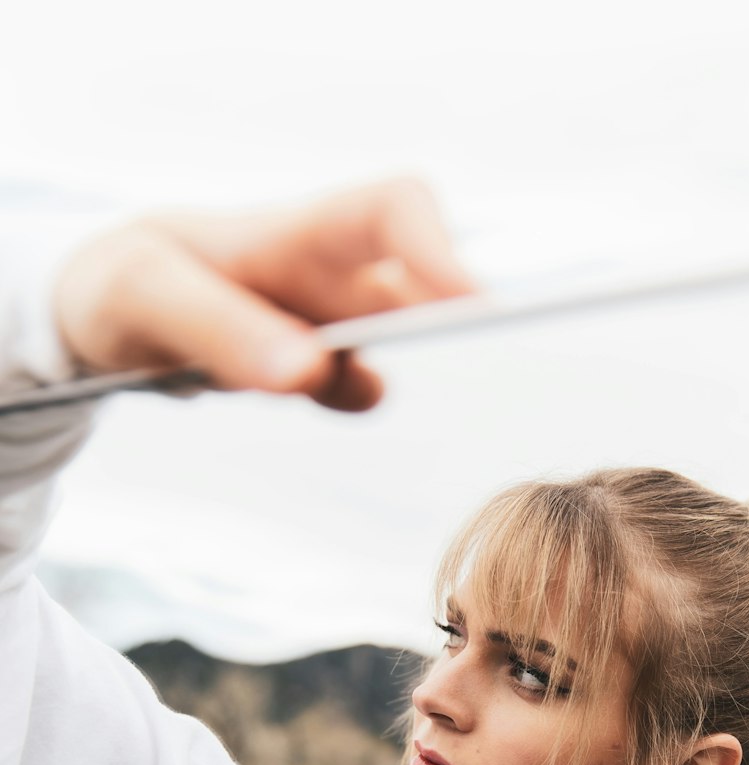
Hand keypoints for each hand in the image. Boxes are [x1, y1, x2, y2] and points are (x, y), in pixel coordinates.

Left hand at [52, 178, 474, 411]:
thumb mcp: (144, 295)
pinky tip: (294, 396)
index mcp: (291, 230)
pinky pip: (357, 386)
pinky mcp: (315, 366)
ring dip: (374, 366)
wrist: (105, 312)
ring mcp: (326, 320)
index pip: (393, 211)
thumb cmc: (122, 282)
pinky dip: (347, 399)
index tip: (472, 306)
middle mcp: (325, 270)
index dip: (441, 252)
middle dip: (446, 312)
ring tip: (304, 380)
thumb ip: (221, 330)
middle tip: (449, 351)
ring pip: (390, 341)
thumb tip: (313, 371)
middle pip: (418, 279)